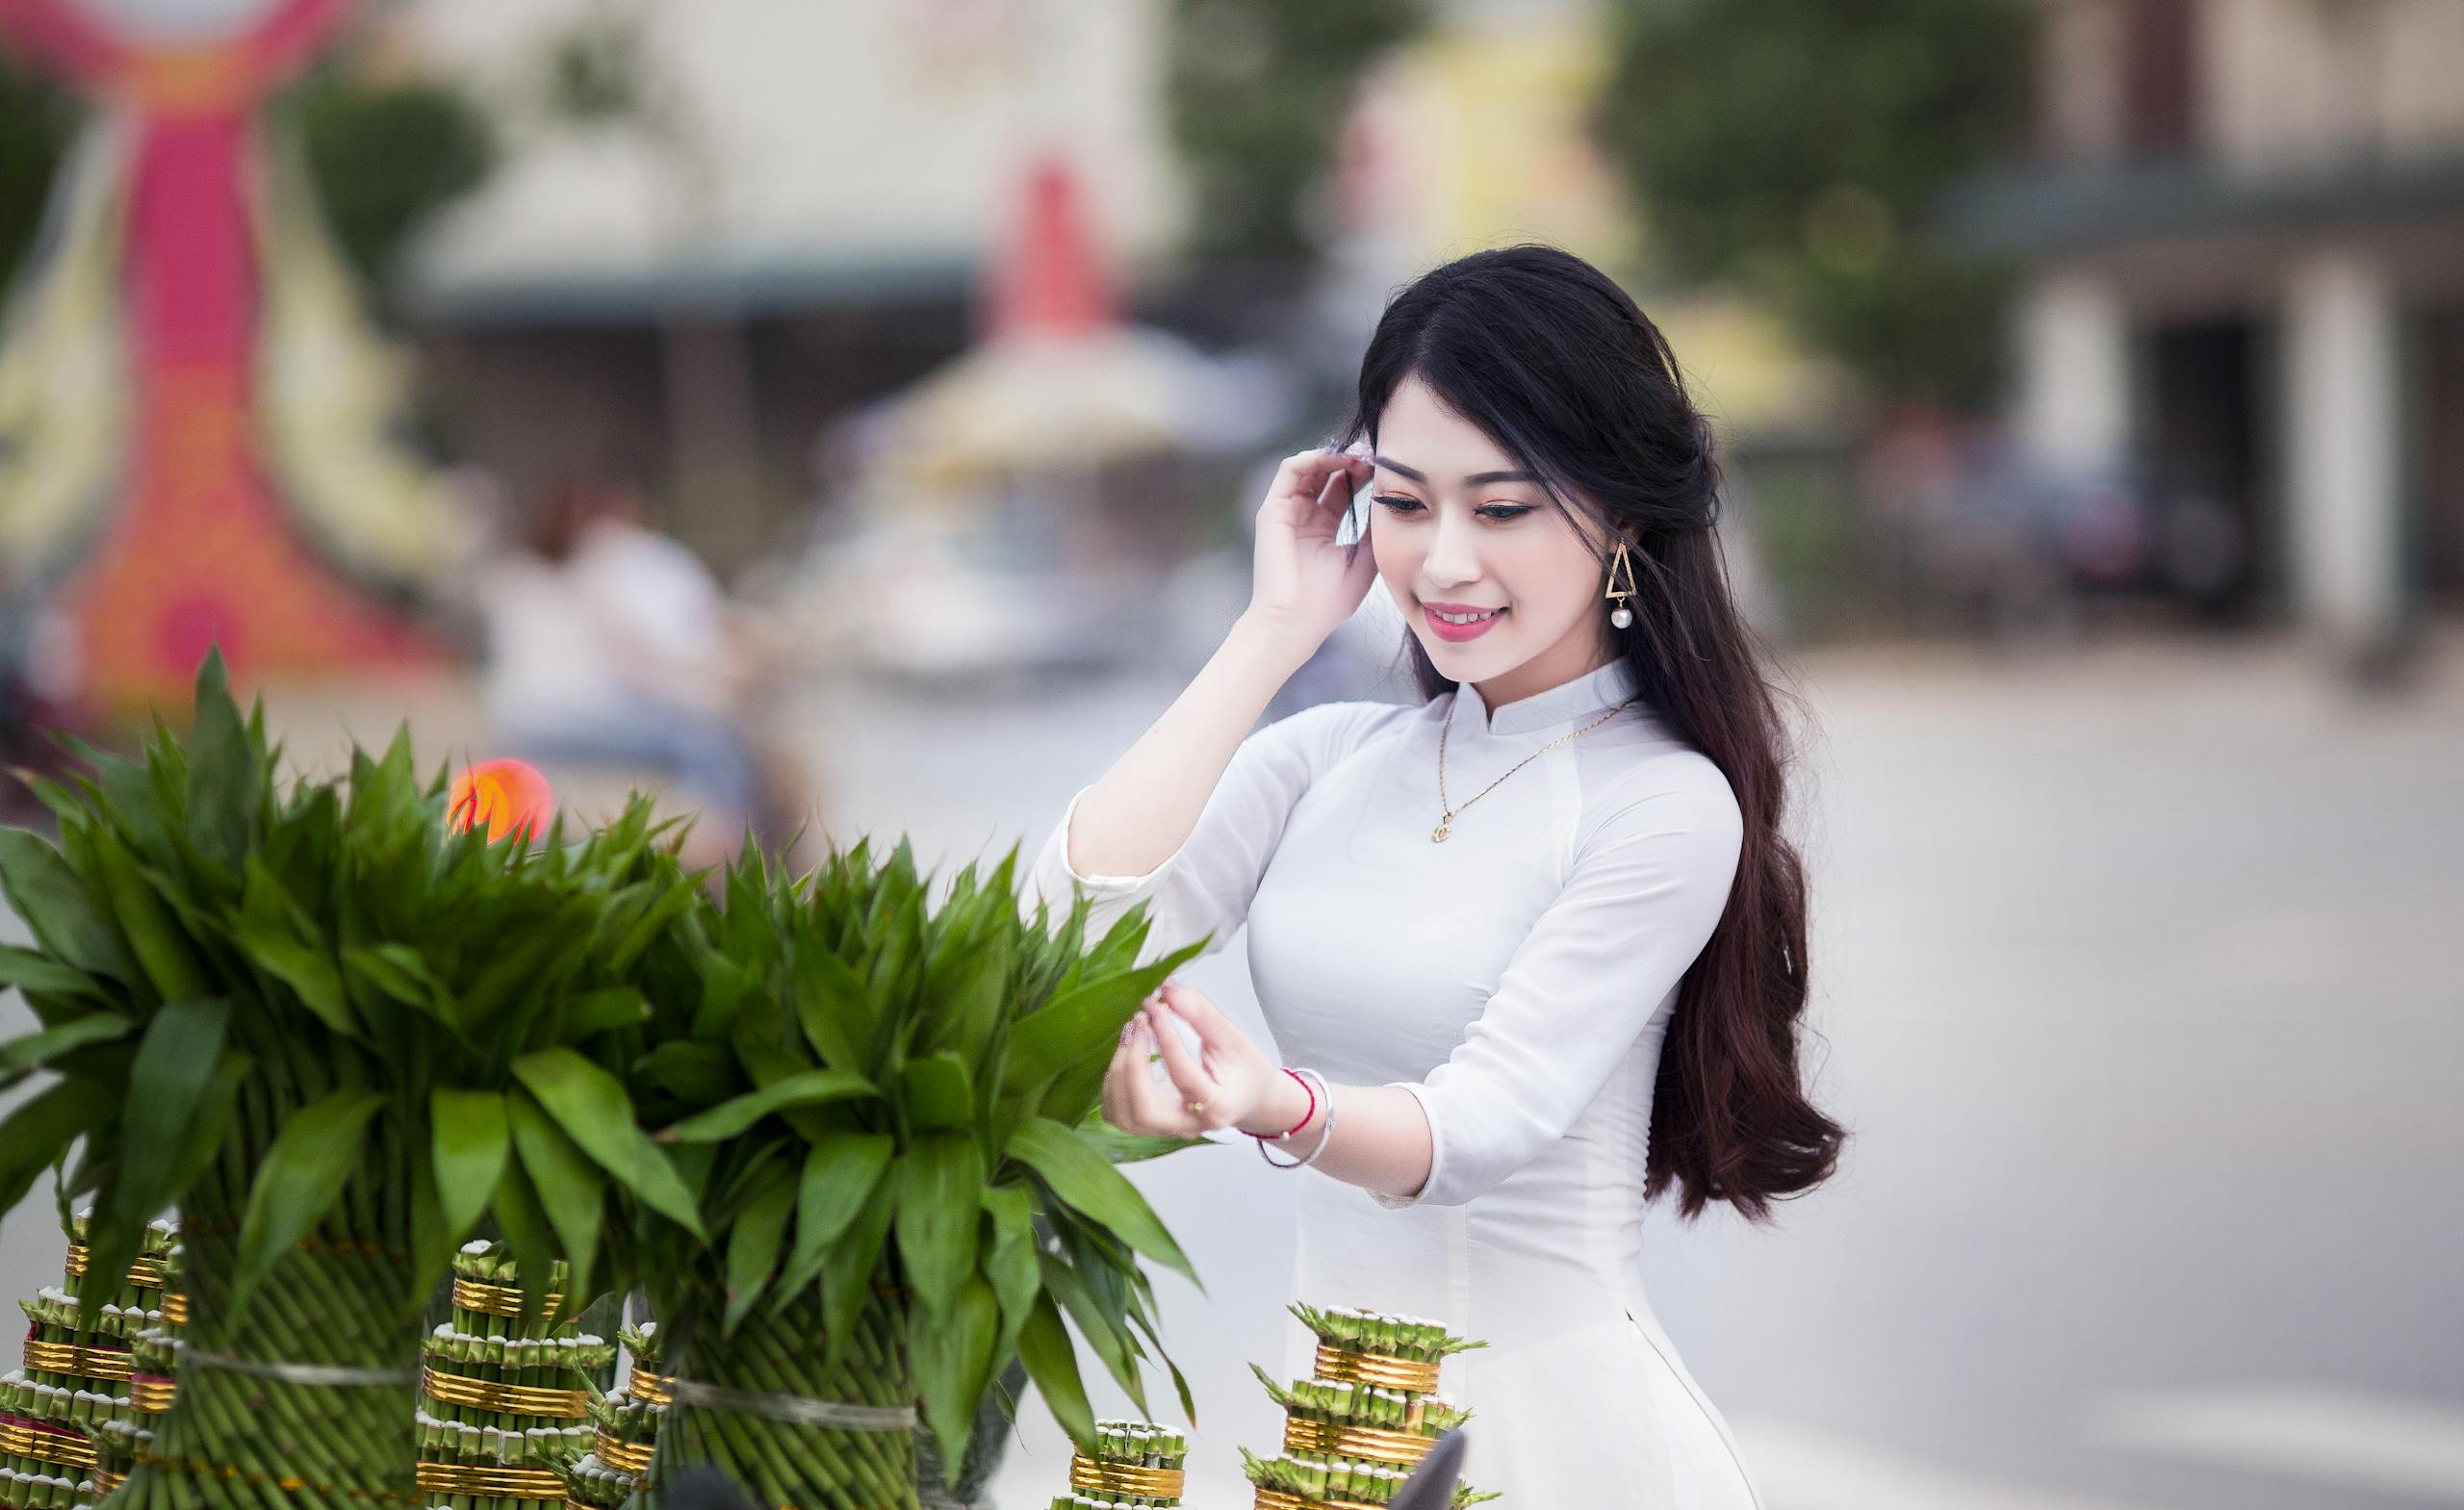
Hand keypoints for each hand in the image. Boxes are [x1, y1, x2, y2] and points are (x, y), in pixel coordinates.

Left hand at [1098, 981, 1296, 1138]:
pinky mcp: (1147, 1126)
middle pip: (1145, 1110)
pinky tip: (1128, 1051)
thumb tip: (1168, 990)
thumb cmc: (1243, 1070)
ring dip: (1119, 1069)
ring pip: (1124, 1114)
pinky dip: (1113, 1080)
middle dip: (1133, 1063)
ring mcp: (1165, 1130)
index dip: (1165, 1039)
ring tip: (1133, 1030)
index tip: (1155, 1007)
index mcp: (1218, 1107)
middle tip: (1139, 1022)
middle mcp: (1188, 1126)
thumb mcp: (1232, 1037)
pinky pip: (1116, 1111)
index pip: (1184, 1077)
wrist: (1246, 1098)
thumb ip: (1201, 1014)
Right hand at [1245, 445, 1377, 657]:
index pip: (1343, 489)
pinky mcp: (1273, 511)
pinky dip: (1313, 458)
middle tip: (1376, 455)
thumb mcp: (1364, 561)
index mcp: (1323, 529)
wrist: (1295, 623)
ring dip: (1335, 456)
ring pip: (1309, 467)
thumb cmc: (1328, 603)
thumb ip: (1374, 530)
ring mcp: (1287, 512)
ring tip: (1361, 457)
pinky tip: (1338, 460)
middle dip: (1352, 461)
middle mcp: (1304, 517)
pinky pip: (1290, 470)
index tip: (1387, 468)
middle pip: (1327, 474)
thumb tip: (1390, 499)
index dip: (1364, 475)